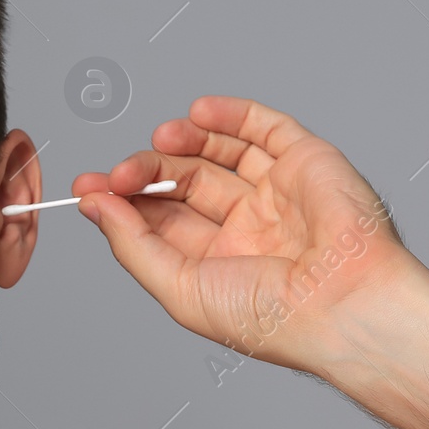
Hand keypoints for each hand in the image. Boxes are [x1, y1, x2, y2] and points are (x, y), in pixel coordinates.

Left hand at [72, 95, 425, 374]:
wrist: (342, 305)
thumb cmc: (271, 316)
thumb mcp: (180, 288)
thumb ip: (133, 245)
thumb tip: (94, 206)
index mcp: (219, 263)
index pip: (160, 221)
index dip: (122, 202)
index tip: (85, 188)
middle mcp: (248, 227)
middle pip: (183, 183)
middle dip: (144, 173)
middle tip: (118, 173)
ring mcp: (278, 193)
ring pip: (219, 153)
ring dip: (181, 141)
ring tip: (157, 140)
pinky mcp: (307, 162)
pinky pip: (264, 128)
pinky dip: (230, 114)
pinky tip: (198, 112)